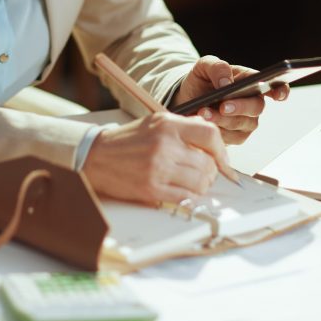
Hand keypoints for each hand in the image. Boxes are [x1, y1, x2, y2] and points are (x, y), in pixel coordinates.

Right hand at [82, 111, 231, 205]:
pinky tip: (181, 191)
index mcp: (167, 124)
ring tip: (191, 182)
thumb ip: (184, 127)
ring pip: (200, 183)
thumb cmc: (128, 140)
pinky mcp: (152, 189)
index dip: (222, 151)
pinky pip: (185, 197)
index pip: (210, 135)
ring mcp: (158, 168)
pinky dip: (189, 197)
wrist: (96, 156)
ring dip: (202, 186)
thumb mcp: (155, 122)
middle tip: (204, 174)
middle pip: (208, 163)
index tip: (223, 162)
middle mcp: (165, 145)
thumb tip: (213, 142)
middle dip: (211, 172)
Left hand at [175, 54, 289, 145]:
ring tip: (202, 112)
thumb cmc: (201, 80)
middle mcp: (252, 101)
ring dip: (222, 119)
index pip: (274, 85)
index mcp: (250, 81)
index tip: (277, 95)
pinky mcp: (236, 136)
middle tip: (222, 105)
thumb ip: (217, 67)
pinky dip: (216, 130)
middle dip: (240, 106)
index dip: (281, 90)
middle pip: (256, 107)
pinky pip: (231, 137)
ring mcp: (246, 120)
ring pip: (241, 123)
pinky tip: (204, 122)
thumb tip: (227, 83)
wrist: (187, 99)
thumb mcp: (204, 66)